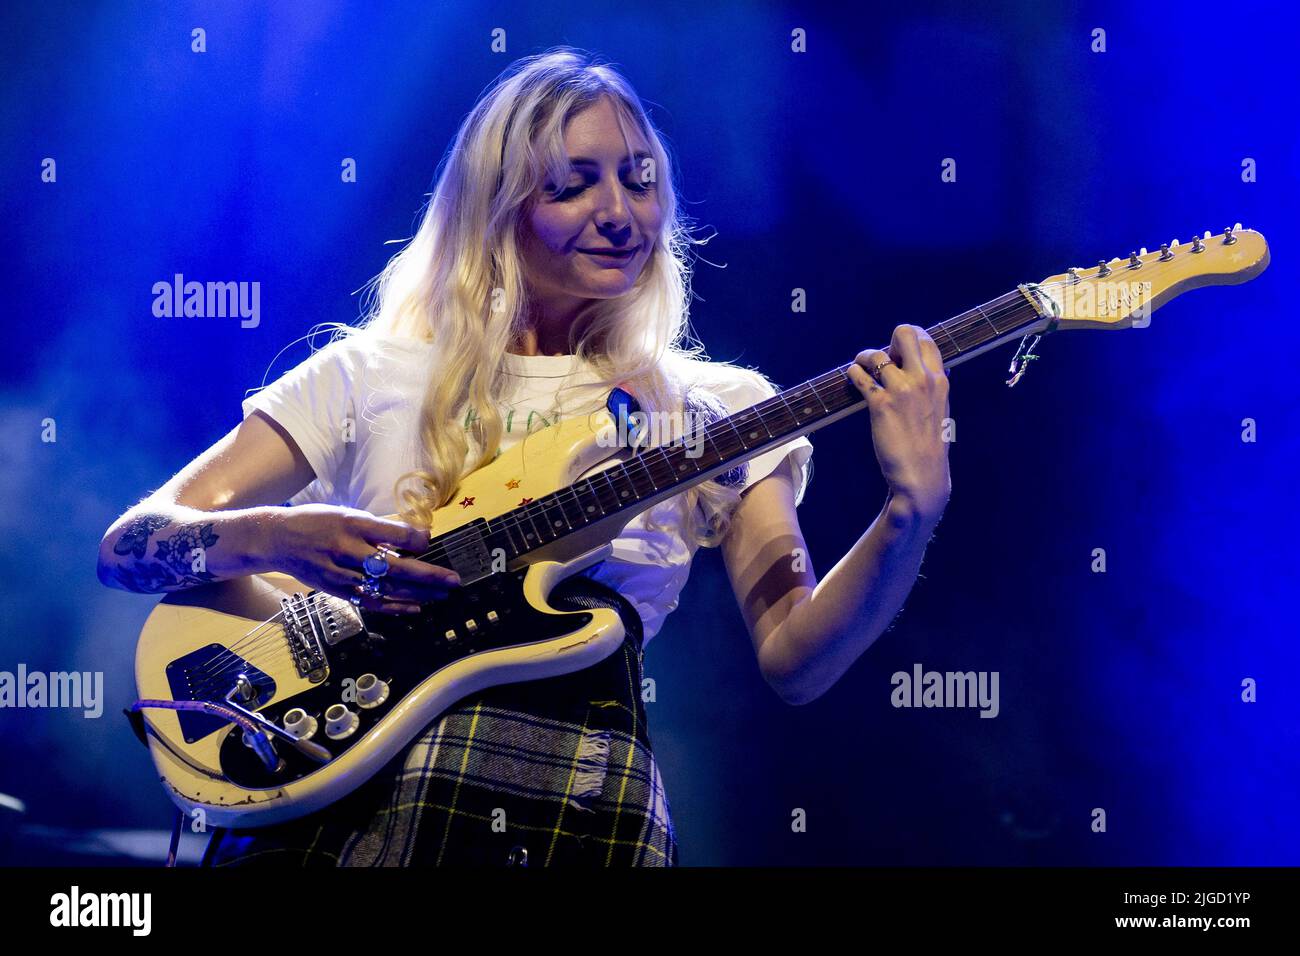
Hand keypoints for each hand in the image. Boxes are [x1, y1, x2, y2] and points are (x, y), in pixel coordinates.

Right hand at [265, 504, 459, 614]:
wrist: (276, 539)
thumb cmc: (318, 521)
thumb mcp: (347, 513)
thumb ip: (379, 527)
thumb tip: (416, 535)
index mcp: (351, 524)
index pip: (390, 533)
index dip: (415, 540)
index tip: (431, 541)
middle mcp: (346, 550)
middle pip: (392, 566)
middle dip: (426, 575)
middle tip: (453, 580)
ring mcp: (340, 574)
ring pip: (384, 588)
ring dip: (417, 594)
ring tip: (442, 594)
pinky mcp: (336, 590)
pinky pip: (370, 602)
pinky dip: (394, 607)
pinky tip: (415, 608)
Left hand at [847, 324, 951, 525]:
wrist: (922, 476)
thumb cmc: (927, 446)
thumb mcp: (939, 409)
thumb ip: (931, 387)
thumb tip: (921, 370)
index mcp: (940, 380)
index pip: (926, 340)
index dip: (907, 340)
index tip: (896, 352)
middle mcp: (923, 380)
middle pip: (905, 334)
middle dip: (888, 341)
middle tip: (881, 359)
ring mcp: (902, 391)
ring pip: (876, 354)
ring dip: (863, 358)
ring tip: (859, 368)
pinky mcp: (881, 405)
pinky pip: (860, 376)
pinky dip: (852, 373)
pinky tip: (852, 379)